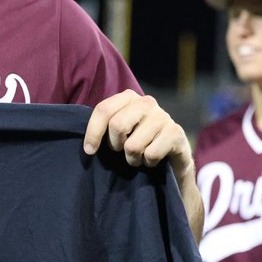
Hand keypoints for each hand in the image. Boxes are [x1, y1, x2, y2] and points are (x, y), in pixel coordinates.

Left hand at [83, 90, 201, 239]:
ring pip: (133, 145)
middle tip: (121, 151)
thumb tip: (85, 144)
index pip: (104, 110)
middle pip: (117, 125)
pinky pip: (151, 154)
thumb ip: (104, 127)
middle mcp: (147, 102)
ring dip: (132, 159)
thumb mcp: (118, 132)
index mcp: (128, 97)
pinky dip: (148, 163)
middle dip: (115, 146)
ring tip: (139, 157)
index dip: (93, 133)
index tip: (89, 151)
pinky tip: (153, 159)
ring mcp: (163, 116)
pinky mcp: (176, 133)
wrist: (172, 159)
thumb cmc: (138, 144)